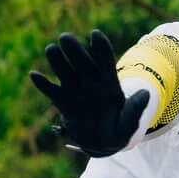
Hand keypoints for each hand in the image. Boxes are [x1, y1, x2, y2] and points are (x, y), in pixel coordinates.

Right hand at [28, 29, 150, 158]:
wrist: (102, 142)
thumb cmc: (118, 131)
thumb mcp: (129, 124)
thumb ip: (135, 110)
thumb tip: (145, 93)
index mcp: (109, 84)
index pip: (105, 61)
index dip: (100, 48)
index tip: (94, 35)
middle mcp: (91, 83)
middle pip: (82, 62)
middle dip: (74, 50)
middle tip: (65, 37)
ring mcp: (76, 91)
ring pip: (65, 72)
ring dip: (57, 61)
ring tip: (51, 49)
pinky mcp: (63, 103)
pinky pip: (51, 91)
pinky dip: (43, 84)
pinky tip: (34, 75)